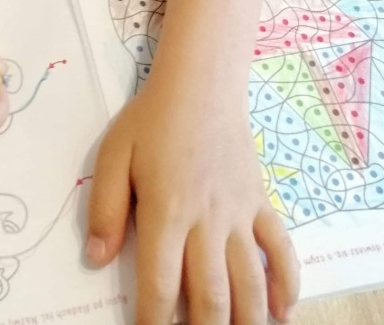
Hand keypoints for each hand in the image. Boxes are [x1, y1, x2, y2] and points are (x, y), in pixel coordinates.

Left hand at [86, 73, 299, 323]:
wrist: (202, 83)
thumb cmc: (152, 119)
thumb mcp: (113, 155)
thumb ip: (105, 208)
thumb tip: (97, 259)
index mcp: (167, 211)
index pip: (160, 284)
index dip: (154, 321)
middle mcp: (208, 220)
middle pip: (211, 296)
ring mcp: (240, 214)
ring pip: (250, 282)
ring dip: (245, 319)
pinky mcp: (261, 204)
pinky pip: (281, 250)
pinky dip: (286, 284)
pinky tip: (282, 312)